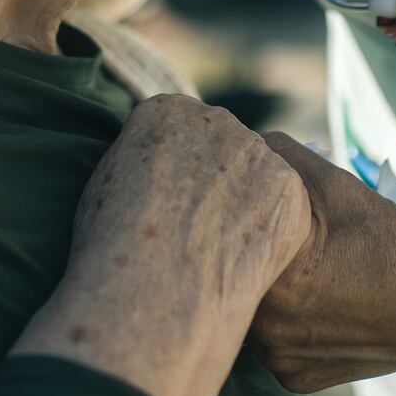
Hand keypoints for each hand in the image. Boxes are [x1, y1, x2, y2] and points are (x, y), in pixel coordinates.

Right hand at [15, 95, 310, 395]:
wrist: (153, 285)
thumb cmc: (113, 247)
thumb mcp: (106, 186)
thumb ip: (141, 164)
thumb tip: (156, 175)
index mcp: (164, 111)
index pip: (179, 132)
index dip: (175, 175)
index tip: (168, 208)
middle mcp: (216, 119)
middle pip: (222, 149)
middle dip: (216, 183)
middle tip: (199, 232)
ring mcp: (257, 152)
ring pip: (257, 178)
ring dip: (245, 207)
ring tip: (218, 253)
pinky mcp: (289, 189)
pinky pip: (284, 208)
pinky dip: (271, 235)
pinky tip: (245, 262)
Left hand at [251, 135, 395, 392]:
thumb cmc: (393, 244)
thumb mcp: (338, 186)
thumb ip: (282, 155)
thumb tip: (244, 144)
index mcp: (275, 283)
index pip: (223, 242)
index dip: (232, 220)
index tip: (246, 210)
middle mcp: (270, 332)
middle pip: (234, 281)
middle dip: (250, 255)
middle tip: (275, 239)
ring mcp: (282, 362)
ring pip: (250, 313)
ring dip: (264, 290)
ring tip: (300, 270)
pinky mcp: (297, 380)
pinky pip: (272, 343)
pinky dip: (284, 322)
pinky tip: (313, 303)